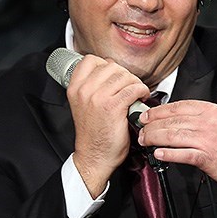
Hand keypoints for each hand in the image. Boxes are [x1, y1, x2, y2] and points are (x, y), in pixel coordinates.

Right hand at [67, 55, 149, 196]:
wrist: (94, 157)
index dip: (106, 65)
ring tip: (136, 92)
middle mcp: (84, 91)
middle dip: (124, 75)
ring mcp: (98, 98)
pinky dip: (142, 91)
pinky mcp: (113, 107)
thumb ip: (91, 87)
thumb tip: (111, 71)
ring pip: (124, 75)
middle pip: (111, 66)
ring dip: (135, 82)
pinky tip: (141, 97)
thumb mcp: (83, 105)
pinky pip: (133, 88)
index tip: (114, 76)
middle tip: (129, 86)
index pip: (90, 60)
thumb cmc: (93, 134)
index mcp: (74, 88)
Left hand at [138, 100, 216, 204]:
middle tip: (140, 130)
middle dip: (151, 125)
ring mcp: (207, 140)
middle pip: (171, 120)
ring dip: (154, 138)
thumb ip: (197, 118)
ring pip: (173, 135)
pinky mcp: (208, 157)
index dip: (157, 111)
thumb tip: (171, 120)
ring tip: (144, 141)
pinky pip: (183, 154)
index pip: (176, 106)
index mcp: (209, 110)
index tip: (145, 116)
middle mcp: (207, 122)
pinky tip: (158, 153)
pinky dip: (168, 153)